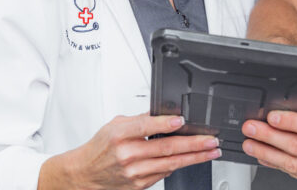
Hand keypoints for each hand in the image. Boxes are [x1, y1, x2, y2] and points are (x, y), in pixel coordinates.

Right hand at [38, 114, 220, 189]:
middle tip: (211, 139)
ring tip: (210, 151)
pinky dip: (179, 165)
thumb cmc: (100, 147)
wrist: (84, 173)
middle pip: (165, 148)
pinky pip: (164, 174)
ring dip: (194, 157)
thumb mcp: (115, 125)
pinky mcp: (139, 185)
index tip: (183, 120)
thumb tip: (166, 113)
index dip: (165, 124)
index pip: (145, 127)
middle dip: (193, 144)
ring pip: (170, 164)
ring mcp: (134, 173)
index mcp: (119, 135)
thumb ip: (140, 119)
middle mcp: (127, 155)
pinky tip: (191, 159)